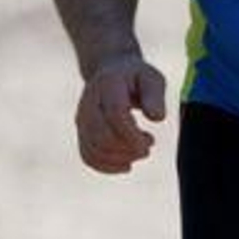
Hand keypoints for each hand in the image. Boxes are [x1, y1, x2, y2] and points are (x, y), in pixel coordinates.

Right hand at [75, 57, 167, 173]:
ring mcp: (81, 118)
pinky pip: (88, 156)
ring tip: (141, 151)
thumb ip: (155, 95)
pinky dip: (107, 166)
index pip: (115, 114)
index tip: (150, 142)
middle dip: (128, 148)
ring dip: (121, 158)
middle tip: (149, 145)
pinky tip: (126, 165)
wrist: (111, 72)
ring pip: (94, 149)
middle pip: (102, 135)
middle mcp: (89, 102)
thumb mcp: (152, 78)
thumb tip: (157, 117)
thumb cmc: (136, 77)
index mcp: (108, 84)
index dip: (132, 134)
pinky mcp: (81, 132)